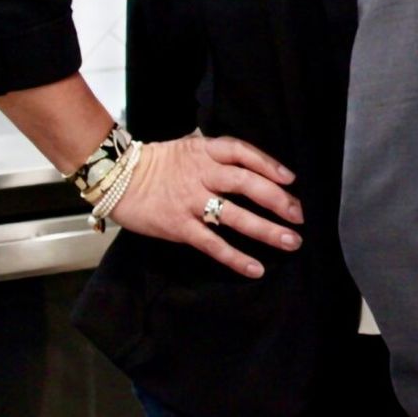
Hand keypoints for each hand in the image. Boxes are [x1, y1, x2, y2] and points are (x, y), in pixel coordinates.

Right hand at [110, 134, 302, 277]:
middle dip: (278, 200)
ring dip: (266, 230)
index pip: (243, 152)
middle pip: (247, 184)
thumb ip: (220, 156)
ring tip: (291, 241)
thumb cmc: (160, 163)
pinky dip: (235, 257)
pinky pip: (212, 244)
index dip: (270, 164)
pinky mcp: (178, 227)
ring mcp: (190, 201)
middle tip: (300, 215)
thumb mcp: (191, 148)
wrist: (117, 179)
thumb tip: (259, 169)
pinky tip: (256, 267)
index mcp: (206, 152)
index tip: (291, 179)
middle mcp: (201, 174)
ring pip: (235, 215)